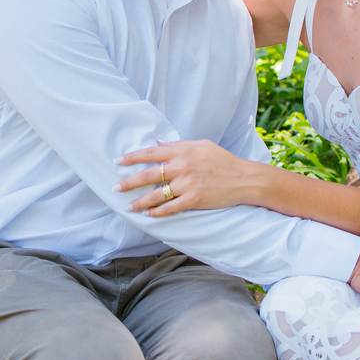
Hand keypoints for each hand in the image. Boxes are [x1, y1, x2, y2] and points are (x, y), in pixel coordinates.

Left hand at [114, 140, 258, 215]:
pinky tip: (148, 214)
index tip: (118, 161)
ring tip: (128, 206)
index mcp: (182, 151)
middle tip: (114, 187)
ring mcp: (187, 184)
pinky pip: (170, 208)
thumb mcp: (202, 145)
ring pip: (156, 195)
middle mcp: (182, 166)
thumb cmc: (224, 160)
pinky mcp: (194, 200)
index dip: (132, 157)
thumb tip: (159, 144)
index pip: (151, 153)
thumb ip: (179, 145)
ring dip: (139, 201)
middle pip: (148, 175)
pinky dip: (157, 212)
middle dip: (129, 182)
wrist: (245, 179)